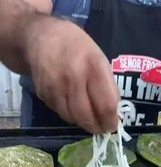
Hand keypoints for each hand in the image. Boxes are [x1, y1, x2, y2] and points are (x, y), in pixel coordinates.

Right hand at [24, 17, 119, 132]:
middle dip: (97, 127)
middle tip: (102, 128)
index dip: (111, 120)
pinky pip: (59, 112)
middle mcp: (73, 78)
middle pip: (87, 116)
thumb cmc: (76, 46)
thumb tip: (113, 111)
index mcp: (93, 66)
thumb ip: (106, 83)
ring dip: (83, 123)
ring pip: (72, 118)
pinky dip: (69, 115)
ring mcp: (55, 87)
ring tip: (89, 120)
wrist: (41, 38)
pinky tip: (73, 107)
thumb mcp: (99, 57)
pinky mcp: (43, 93)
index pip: (105, 104)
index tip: (113, 125)